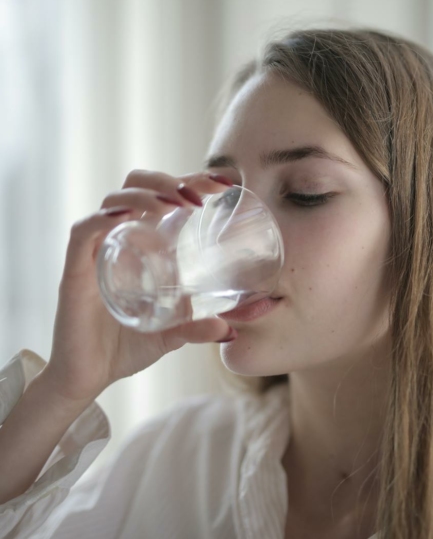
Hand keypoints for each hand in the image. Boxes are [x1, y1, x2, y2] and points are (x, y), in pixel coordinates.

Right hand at [43, 169, 236, 402]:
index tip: (223, 184)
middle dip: (168, 180)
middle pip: (137, 185)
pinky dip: (103, 218)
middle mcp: (119, 239)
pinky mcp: (75, 271)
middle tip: (199, 196)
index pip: (163, 196)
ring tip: (175, 204)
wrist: (88, 378)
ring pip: (114, 200)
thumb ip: (198, 328)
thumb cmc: (126, 347)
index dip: (191, 181)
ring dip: (146, 194)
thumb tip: (232, 331)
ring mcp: (96, 252)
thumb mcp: (172, 334)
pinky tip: (127, 216)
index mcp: (142, 244)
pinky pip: (84, 232)